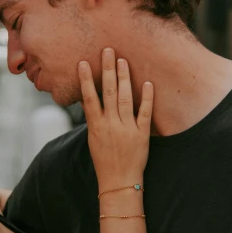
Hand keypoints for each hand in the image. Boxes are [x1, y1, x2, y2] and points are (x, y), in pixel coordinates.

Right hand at [78, 48, 152, 186]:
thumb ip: (94, 118)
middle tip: (107, 50)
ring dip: (124, 78)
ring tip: (123, 60)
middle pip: (108, 92)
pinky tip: (147, 83)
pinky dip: (146, 98)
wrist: (118, 182)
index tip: (83, 62)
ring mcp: (127, 129)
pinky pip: (145, 113)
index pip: (89, 97)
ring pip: (125, 98)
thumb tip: (89, 98)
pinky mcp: (142, 134)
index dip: (86, 79)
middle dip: (108, 70)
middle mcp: (110, 125)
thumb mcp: (93, 138)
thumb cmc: (104, 160)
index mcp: (96, 126)